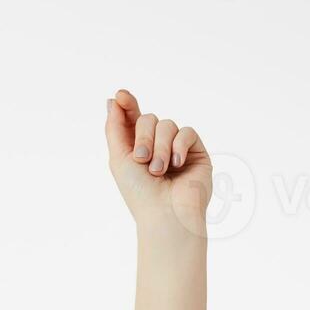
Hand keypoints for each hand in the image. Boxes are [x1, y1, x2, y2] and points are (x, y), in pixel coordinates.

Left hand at [104, 89, 211, 236]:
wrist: (166, 214)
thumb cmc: (140, 193)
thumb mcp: (119, 158)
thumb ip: (114, 128)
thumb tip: (113, 100)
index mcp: (136, 148)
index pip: (132, 119)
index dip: (127, 105)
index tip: (121, 95)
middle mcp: (156, 146)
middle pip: (149, 119)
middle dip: (143, 137)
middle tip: (141, 160)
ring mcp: (177, 148)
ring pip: (167, 124)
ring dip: (160, 147)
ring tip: (159, 171)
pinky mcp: (196, 152)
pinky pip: (186, 132)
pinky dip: (178, 146)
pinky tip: (176, 164)